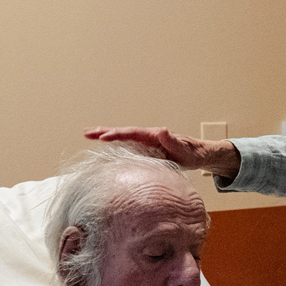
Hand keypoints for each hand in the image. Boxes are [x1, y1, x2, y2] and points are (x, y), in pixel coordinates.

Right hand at [83, 127, 239, 179]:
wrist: (198, 155)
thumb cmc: (191, 153)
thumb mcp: (183, 150)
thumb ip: (172, 141)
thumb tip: (161, 130)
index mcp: (154, 136)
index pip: (132, 134)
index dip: (117, 135)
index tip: (103, 137)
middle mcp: (148, 136)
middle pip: (123, 132)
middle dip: (104, 131)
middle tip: (86, 132)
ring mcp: (146, 142)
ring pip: (122, 137)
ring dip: (105, 135)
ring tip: (88, 134)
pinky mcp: (145, 148)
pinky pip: (127, 145)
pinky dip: (114, 144)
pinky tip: (103, 146)